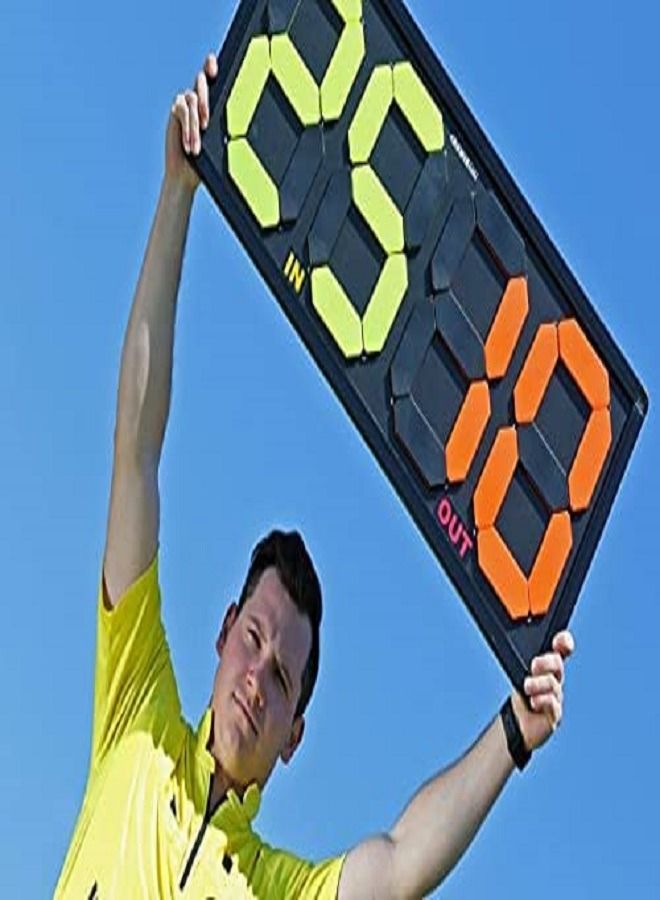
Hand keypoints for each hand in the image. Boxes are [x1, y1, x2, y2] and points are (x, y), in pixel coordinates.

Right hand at [165, 52, 217, 192]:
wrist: (187, 173)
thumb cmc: (208, 159)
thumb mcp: (219, 141)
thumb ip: (225, 127)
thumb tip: (245, 123)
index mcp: (214, 101)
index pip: (213, 77)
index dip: (211, 66)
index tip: (214, 69)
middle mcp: (199, 97)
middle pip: (201, 82)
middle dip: (205, 100)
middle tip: (206, 122)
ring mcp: (185, 102)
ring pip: (191, 101)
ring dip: (194, 126)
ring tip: (196, 147)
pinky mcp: (175, 111)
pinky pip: (181, 111)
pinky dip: (187, 129)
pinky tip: (189, 145)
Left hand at [511, 631, 574, 753]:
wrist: (518, 721)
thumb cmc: (519, 692)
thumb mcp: (516, 672)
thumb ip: (516, 657)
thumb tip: (503, 636)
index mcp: (547, 663)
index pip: (561, 648)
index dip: (564, 642)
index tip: (559, 640)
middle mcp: (554, 677)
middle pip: (558, 664)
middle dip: (547, 663)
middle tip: (534, 665)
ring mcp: (556, 695)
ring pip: (553, 685)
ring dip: (539, 684)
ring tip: (527, 687)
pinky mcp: (555, 713)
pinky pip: (553, 704)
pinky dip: (542, 701)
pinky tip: (534, 702)